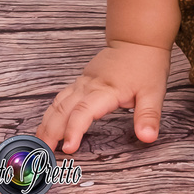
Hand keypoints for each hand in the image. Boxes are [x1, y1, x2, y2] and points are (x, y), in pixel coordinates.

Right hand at [36, 41, 171, 154]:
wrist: (138, 40)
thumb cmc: (147, 66)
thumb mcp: (154, 92)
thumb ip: (149, 116)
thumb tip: (148, 137)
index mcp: (107, 90)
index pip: (84, 112)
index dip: (74, 130)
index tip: (69, 149)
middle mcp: (89, 86)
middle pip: (63, 110)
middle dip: (51, 132)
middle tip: (44, 153)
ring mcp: (82, 82)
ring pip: (58, 103)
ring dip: (47, 124)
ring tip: (40, 144)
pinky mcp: (81, 81)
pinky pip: (60, 97)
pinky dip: (51, 113)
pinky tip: (47, 125)